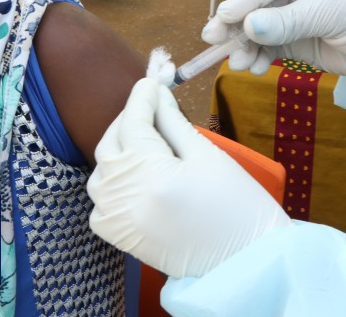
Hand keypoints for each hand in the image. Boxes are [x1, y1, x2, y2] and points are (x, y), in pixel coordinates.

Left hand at [88, 78, 289, 277]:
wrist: (245, 263)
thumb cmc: (237, 206)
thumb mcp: (208, 156)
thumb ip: (174, 123)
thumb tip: (156, 95)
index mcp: (151, 175)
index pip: (133, 123)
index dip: (141, 98)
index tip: (151, 82)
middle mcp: (126, 199)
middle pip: (111, 144)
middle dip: (127, 121)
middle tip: (150, 107)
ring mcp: (118, 222)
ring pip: (101, 172)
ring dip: (116, 151)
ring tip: (143, 141)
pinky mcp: (120, 238)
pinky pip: (100, 204)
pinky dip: (110, 185)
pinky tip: (133, 178)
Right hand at [201, 0, 345, 79]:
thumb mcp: (329, 10)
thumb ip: (287, 21)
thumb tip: (247, 28)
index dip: (244, 0)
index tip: (224, 17)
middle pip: (258, 7)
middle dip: (236, 26)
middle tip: (213, 41)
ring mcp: (299, 18)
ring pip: (261, 30)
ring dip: (246, 47)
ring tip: (238, 63)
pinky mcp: (302, 44)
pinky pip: (272, 49)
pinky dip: (260, 58)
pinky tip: (254, 68)